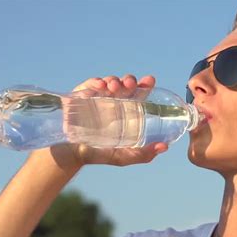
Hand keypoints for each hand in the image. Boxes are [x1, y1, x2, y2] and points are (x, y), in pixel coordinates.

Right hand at [44, 75, 167, 171]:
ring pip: (109, 82)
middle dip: (130, 80)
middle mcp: (113, 103)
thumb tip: (164, 147)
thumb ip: (143, 154)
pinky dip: (96, 82)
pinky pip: (89, 84)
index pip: (138, 95)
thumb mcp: (123, 156)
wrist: (72, 155)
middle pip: (125, 85)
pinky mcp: (80, 96)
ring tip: (115, 86)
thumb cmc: (99, 154)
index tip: (150, 80)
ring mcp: (97, 98)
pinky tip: (101, 86)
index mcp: (125, 113)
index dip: (145, 86)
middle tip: (131, 84)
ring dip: (114, 80)